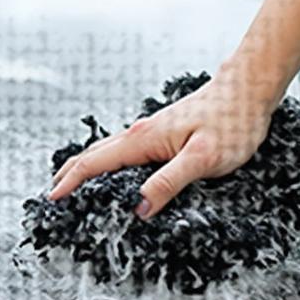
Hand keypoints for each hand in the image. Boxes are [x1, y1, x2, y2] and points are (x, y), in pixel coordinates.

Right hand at [48, 64, 277, 218]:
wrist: (247, 91)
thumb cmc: (231, 123)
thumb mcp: (203, 159)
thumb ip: (168, 183)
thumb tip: (138, 208)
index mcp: (142, 139)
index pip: (95, 162)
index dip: (71, 181)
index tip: (52, 199)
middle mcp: (139, 134)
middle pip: (94, 155)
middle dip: (70, 175)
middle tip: (53, 197)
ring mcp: (149, 133)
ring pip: (107, 152)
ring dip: (86, 169)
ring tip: (72, 187)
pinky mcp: (161, 135)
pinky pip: (123, 152)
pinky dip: (106, 164)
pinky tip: (111, 174)